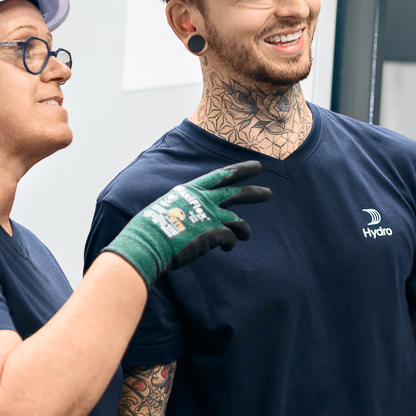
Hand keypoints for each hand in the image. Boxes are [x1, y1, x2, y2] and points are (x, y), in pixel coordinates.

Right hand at [103, 162, 270, 282]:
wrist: (146, 243)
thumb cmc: (149, 231)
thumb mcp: (165, 210)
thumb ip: (183, 209)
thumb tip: (189, 218)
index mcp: (189, 190)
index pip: (219, 176)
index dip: (240, 170)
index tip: (256, 167)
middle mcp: (202, 200)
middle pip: (235, 194)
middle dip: (253, 193)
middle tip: (268, 193)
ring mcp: (210, 215)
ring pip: (238, 220)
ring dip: (244, 229)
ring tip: (246, 234)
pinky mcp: (214, 233)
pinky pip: (231, 238)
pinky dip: (230, 244)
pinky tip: (225, 248)